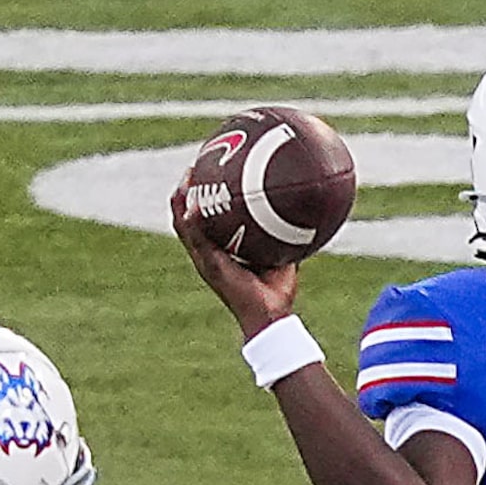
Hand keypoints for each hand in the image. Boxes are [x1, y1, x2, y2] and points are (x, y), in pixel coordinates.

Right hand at [170, 175, 299, 340]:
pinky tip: (193, 205)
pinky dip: (193, 222)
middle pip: (186, 219)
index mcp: (220, 252)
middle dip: (185, 194)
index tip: (205, 173)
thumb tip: (305, 209)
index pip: (203, 222)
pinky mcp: (210, 267)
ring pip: (183, 227)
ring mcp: (205, 261)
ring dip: (180, 202)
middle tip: (192, 168)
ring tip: (185, 179)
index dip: (200, 200)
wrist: (270, 316)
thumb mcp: (282, 254)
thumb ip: (285, 233)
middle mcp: (208, 255)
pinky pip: (197, 240)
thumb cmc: (277, 291)